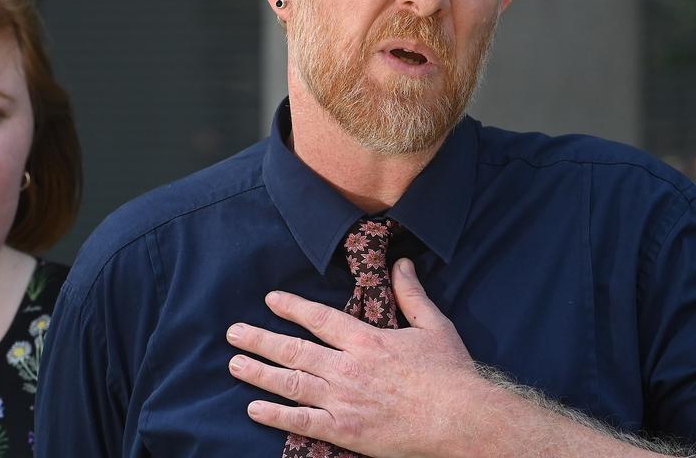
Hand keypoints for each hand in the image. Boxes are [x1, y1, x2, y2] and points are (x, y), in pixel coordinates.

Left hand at [225, 258, 486, 457]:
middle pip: (294, 350)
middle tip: (233, 333)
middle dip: (260, 340)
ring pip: (291, 383)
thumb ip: (412, 294)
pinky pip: (302, 422)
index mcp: (367, 341)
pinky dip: (276, 415)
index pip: (319, 319)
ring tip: (234, 364)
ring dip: (259, 372)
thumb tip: (402, 263)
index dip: (292, 308)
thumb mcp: (434, 326)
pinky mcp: (346, 431)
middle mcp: (347, 368)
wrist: (462, 420)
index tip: (270, 300)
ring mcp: (343, 401)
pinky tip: (254, 409)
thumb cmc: (451, 374)